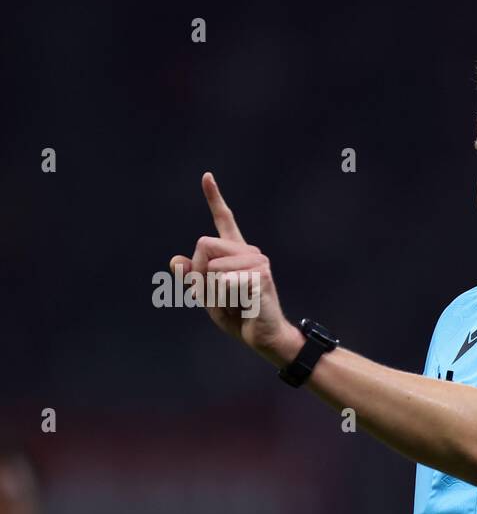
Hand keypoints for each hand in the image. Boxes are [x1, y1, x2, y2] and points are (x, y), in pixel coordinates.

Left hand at [170, 172, 303, 366]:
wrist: (264, 337)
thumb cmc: (239, 316)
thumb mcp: (208, 297)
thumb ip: (193, 278)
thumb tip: (175, 261)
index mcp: (235, 253)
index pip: (224, 221)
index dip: (214, 199)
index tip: (206, 176)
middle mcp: (248, 252)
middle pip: (203, 246)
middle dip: (201, 273)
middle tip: (222, 295)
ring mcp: (257, 261)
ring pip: (211, 268)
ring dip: (214, 292)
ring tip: (235, 302)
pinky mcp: (260, 275)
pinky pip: (223, 281)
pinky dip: (225, 298)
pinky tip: (244, 305)